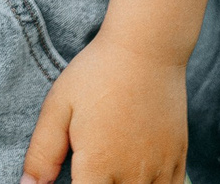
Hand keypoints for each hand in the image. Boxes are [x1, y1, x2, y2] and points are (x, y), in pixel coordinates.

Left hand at [20, 30, 188, 183]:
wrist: (146, 49)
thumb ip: (42, 154)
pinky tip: (137, 176)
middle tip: (90, 171)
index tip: (72, 178)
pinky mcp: (177, 160)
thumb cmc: (98, 74)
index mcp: (98, 166)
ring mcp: (159, 170)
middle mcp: (132, 175)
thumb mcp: (58, 108)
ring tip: (110, 172)